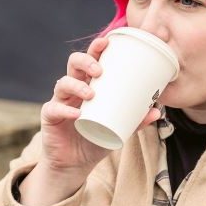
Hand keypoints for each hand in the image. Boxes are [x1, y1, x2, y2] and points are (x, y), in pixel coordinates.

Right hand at [21, 37, 160, 205]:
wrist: (75, 163)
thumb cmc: (96, 139)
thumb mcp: (119, 129)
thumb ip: (135, 120)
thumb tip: (156, 111)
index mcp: (89, 85)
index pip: (90, 60)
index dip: (96, 48)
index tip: (107, 41)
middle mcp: (73, 89)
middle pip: (73, 64)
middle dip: (86, 61)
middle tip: (100, 71)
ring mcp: (60, 101)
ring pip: (63, 83)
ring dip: (77, 85)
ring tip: (91, 93)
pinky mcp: (49, 117)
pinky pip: (54, 109)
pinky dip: (64, 111)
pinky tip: (76, 114)